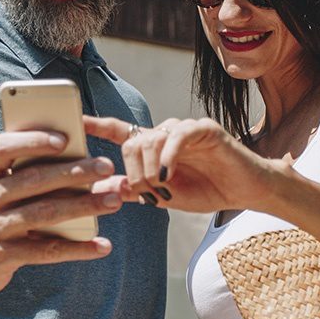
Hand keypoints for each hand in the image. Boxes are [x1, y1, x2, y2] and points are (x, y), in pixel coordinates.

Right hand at [0, 131, 122, 298]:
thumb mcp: (0, 192)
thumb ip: (31, 175)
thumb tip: (85, 163)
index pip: (2, 149)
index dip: (32, 141)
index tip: (65, 139)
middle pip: (32, 180)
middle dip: (73, 172)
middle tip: (107, 167)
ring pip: (43, 214)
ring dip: (83, 206)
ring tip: (114, 200)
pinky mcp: (1, 257)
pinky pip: (45, 251)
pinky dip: (77, 248)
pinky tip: (102, 245)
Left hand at [85, 116, 286, 213]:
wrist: (244, 192)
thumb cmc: (205, 191)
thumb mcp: (162, 196)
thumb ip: (132, 190)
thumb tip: (98, 189)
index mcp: (152, 146)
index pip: (119, 131)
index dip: (96, 125)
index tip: (75, 122)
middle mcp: (165, 132)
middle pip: (131, 142)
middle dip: (132, 171)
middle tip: (145, 192)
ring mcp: (183, 128)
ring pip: (150, 139)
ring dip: (149, 169)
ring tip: (161, 187)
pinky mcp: (203, 128)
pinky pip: (176, 136)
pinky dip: (168, 157)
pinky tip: (168, 175)